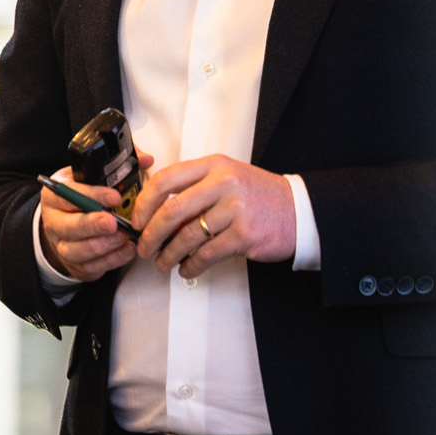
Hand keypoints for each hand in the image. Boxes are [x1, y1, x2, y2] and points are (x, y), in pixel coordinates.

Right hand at [38, 156, 152, 282]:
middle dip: (93, 224)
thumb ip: (118, 164)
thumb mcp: (92, 175)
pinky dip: (110, 261)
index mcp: (55, 193)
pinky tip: (125, 250)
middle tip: (113, 222)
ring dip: (102, 246)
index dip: (92, 195)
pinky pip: (90, 267)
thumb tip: (146, 159)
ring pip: (77, 250)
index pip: (69, 193)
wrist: (66, 222)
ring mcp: (62, 244)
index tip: (114, 197)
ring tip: (122, 238)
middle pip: (69, 225)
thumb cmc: (84, 197)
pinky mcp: (74, 264)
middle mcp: (54, 220)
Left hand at [133, 155, 295, 279]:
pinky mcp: (244, 234)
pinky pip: (206, 255)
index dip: (145, 202)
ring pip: (187, 236)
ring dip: (168, 254)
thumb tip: (157, 213)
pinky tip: (186, 269)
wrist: (298, 210)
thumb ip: (195, 188)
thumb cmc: (257, 195)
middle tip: (144, 247)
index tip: (137, 219)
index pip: (166, 179)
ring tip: (162, 262)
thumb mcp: (227, 178)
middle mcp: (223, 183)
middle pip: (172, 210)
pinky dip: (191, 266)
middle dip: (151, 234)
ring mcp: (234, 209)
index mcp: (214, 165)